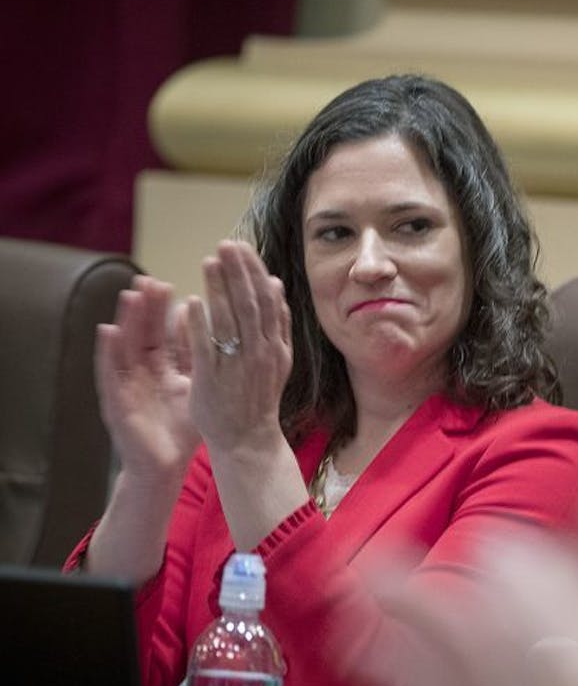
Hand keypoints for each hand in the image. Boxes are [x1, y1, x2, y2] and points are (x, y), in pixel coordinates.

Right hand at [95, 275, 199, 478]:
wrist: (164, 467)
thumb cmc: (181, 429)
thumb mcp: (195, 388)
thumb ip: (200, 360)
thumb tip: (211, 328)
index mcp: (163, 368)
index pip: (164, 333)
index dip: (166, 311)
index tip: (172, 283)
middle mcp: (142, 372)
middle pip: (143, 333)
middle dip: (146, 307)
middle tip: (151, 279)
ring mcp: (126, 384)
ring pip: (125, 346)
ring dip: (127, 320)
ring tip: (131, 294)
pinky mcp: (114, 400)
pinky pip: (110, 372)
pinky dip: (108, 350)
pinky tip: (108, 330)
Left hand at [186, 241, 292, 453]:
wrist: (248, 440)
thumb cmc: (258, 398)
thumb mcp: (278, 359)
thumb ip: (277, 323)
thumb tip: (276, 284)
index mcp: (275, 346)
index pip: (266, 300)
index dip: (253, 271)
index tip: (241, 247)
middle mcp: (259, 353)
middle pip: (249, 305)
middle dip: (238, 272)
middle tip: (226, 245)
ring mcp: (236, 366)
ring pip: (229, 321)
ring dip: (220, 289)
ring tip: (209, 262)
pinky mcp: (212, 380)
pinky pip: (206, 347)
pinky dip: (200, 324)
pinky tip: (191, 302)